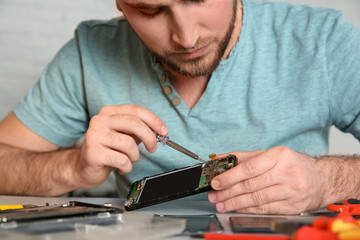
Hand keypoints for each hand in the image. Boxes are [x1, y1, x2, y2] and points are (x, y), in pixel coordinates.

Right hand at [74, 105, 166, 187]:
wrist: (83, 167)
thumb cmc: (107, 149)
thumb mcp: (124, 135)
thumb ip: (139, 130)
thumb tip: (159, 131)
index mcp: (109, 112)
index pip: (136, 110)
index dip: (154, 121)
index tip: (164, 131)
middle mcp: (100, 121)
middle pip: (134, 123)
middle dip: (149, 137)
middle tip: (153, 148)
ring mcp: (95, 136)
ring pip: (128, 144)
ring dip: (134, 156)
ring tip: (129, 160)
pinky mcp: (94, 153)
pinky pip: (122, 160)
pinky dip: (127, 167)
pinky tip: (121, 167)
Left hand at [207, 146, 325, 213]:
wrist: (324, 179)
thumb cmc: (294, 164)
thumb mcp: (271, 154)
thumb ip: (245, 157)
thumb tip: (221, 159)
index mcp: (279, 156)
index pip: (249, 168)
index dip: (230, 176)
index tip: (216, 182)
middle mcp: (286, 173)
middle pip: (251, 185)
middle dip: (228, 192)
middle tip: (214, 195)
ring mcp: (291, 191)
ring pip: (257, 199)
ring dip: (235, 203)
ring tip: (221, 204)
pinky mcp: (293, 206)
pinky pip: (265, 209)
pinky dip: (249, 209)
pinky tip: (237, 209)